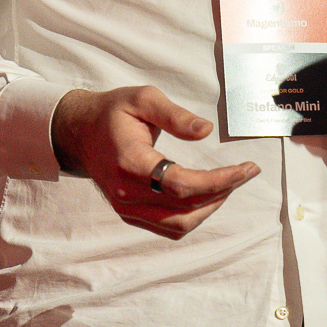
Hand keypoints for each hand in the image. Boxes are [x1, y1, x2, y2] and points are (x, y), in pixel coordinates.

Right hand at [50, 86, 259, 239]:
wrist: (79, 133)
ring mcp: (126, 207)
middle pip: (186, 207)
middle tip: (247, 171)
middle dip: (224, 190)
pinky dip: (193, 216)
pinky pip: (167, 227)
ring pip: (179, 224)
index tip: (246, 169)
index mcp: (131, 164)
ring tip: (230, 183)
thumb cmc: (113, 112)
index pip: (183, 185)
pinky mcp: (129, 213)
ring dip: (211, 207)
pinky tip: (208, 196)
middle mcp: (127, 193)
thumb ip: (175, 116)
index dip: (219, 181)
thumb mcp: (143, 99)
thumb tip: (206, 131)